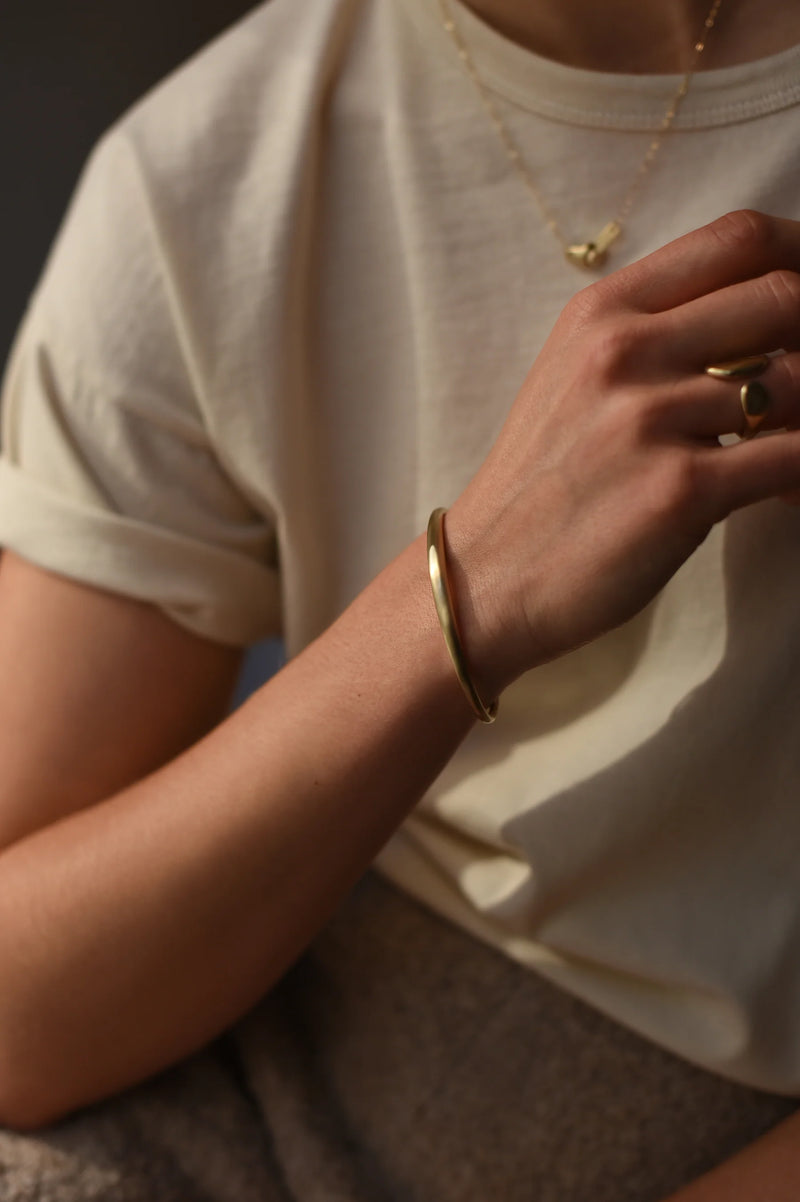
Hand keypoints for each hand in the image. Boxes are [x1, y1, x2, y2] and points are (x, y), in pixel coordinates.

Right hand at [445, 210, 799, 698]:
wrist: (489, 579)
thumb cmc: (540, 485)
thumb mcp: (572, 379)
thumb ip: (650, 334)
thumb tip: (755, 316)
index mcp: (601, 314)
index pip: (734, 240)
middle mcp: (624, 352)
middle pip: (780, 297)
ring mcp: (651, 418)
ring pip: (797, 383)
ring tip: (787, 447)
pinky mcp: (680, 488)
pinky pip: (792, 458)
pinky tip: (787, 491)